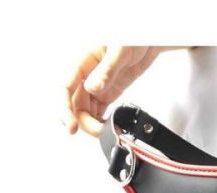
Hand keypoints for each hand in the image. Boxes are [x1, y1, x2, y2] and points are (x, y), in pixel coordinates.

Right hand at [62, 46, 189, 136]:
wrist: (150, 41)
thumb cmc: (133, 37)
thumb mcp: (120, 51)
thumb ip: (106, 70)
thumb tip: (92, 88)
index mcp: (84, 63)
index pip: (66, 88)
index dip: (66, 109)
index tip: (73, 126)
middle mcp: (88, 76)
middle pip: (75, 104)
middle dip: (83, 121)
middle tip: (98, 131)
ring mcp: (98, 86)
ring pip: (86, 110)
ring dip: (93, 124)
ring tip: (107, 130)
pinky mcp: (109, 93)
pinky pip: (98, 110)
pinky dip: (101, 121)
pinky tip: (108, 126)